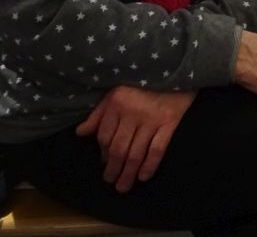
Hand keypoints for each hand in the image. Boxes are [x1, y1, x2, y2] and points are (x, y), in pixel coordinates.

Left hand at [75, 85, 196, 192]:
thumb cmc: (143, 82)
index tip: (104, 163)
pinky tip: (144, 176)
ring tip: (124, 186)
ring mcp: (152, 119)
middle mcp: (132, 113)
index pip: (105, 136)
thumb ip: (99, 113)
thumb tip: (80, 132)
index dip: (103, 153)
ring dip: (128, 173)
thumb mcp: (116, 92)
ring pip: (136, 153)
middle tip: (111, 181)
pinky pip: (157, 149)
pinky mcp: (170, 123)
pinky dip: (150, 165)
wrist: (176, 70)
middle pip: (119, 148)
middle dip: (113, 169)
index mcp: (117, 103)